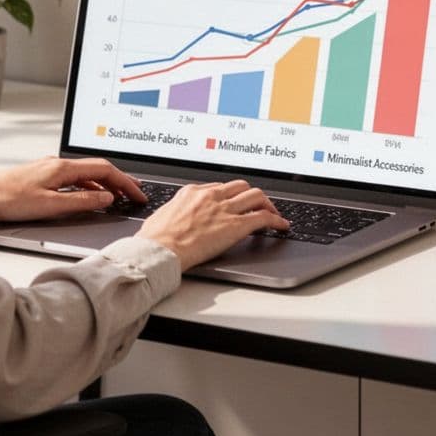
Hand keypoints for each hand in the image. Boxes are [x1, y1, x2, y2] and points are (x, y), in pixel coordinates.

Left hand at [0, 157, 146, 224]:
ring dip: (105, 184)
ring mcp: (49, 168)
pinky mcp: (42, 175)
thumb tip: (106, 199)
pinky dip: (88, 187)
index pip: (105, 170)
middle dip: (120, 181)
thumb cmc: (8, 200)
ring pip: (86, 173)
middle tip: (135, 195)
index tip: (138, 194)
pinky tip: (89, 197)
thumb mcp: (51, 206)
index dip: (125, 183)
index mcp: (63, 168)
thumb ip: (82, 202)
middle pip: (98, 169)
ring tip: (118, 197)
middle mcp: (58, 163)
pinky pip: (73, 178)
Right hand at [135, 180, 289, 270]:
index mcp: (192, 192)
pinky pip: (263, 217)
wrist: (159, 249)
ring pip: (256, 196)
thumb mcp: (161, 216)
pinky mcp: (235, 226)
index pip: (219, 187)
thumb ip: (174, 213)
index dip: (231, 195)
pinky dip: (276, 220)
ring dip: (268, 204)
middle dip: (251, 195)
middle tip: (258, 204)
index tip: (235, 202)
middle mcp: (211, 197)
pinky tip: (281, 226)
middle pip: (241, 186)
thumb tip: (172, 218)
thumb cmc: (154, 239)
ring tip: (273, 213)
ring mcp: (224, 210)